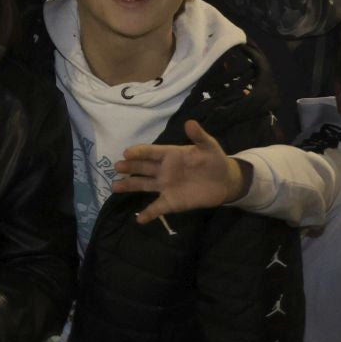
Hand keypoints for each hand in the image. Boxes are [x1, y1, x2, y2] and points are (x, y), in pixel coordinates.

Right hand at [113, 119, 246, 223]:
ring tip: (115, 187)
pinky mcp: (171, 201)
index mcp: (169, 155)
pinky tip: (139, 219)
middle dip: (129, 167)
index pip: (150, 152)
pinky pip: (157, 207)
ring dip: (129, 186)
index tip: (127, 153)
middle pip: (142, 168)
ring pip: (143, 185)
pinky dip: (148, 213)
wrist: (225, 181)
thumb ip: (199, 136)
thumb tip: (190, 122)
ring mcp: (165, 186)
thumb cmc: (214, 161)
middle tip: (117, 167)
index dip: (138, 152)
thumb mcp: (208, 146)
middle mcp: (162, 170)